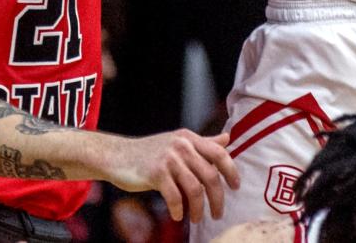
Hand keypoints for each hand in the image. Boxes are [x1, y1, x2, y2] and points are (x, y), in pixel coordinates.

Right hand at [109, 128, 238, 223]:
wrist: (119, 156)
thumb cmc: (151, 152)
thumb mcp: (179, 142)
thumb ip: (203, 143)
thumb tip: (227, 139)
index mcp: (190, 138)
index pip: (219, 153)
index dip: (231, 170)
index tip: (236, 186)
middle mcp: (182, 145)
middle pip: (210, 175)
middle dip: (217, 198)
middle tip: (217, 214)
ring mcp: (169, 158)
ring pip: (194, 188)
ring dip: (198, 208)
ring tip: (197, 218)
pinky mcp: (155, 173)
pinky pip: (174, 196)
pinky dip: (178, 209)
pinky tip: (177, 215)